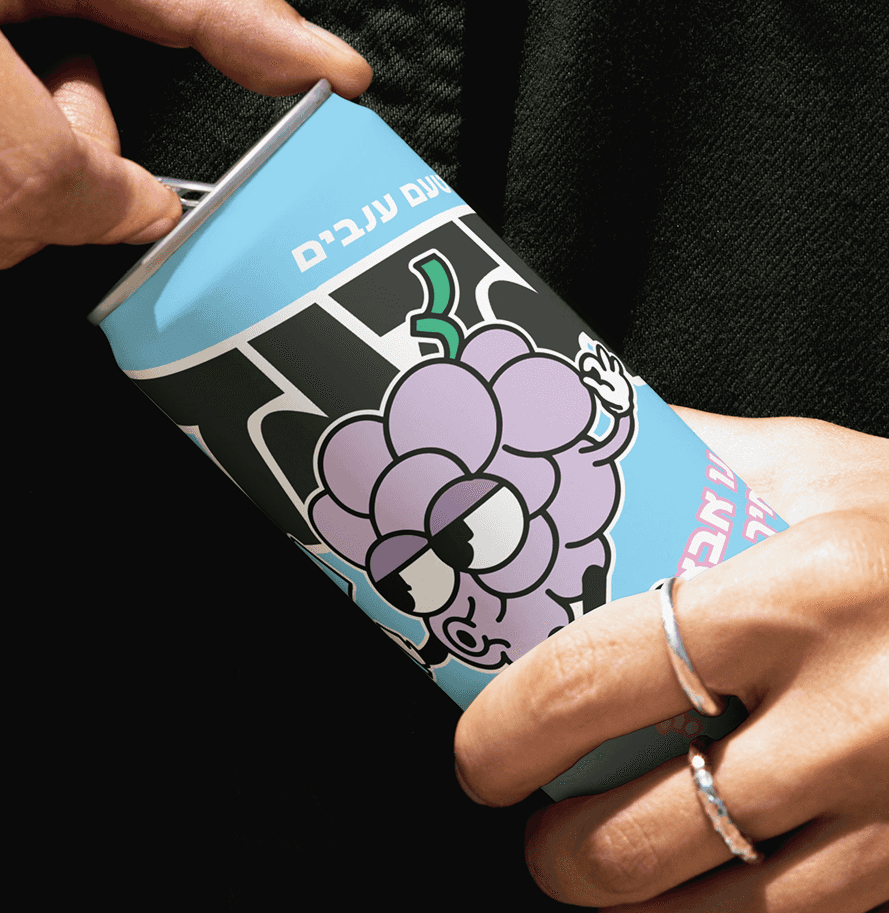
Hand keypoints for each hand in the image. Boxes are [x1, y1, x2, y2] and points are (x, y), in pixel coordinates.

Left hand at [453, 411, 888, 909]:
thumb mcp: (814, 469)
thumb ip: (697, 462)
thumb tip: (580, 456)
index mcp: (791, 596)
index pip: (599, 682)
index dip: (510, 732)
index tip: (477, 754)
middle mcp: (846, 715)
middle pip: (645, 834)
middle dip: (560, 851)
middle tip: (532, 820)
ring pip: (723, 907)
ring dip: (634, 904)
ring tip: (597, 867)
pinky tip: (702, 890)